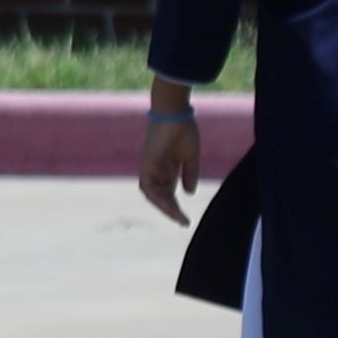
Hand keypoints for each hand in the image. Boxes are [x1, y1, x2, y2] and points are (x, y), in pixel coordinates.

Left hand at [139, 102, 201, 223]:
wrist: (175, 114)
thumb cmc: (184, 131)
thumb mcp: (191, 157)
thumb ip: (190, 175)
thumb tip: (188, 193)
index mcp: (167, 168)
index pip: (168, 193)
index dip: (176, 207)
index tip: (186, 220)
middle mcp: (157, 170)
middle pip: (160, 196)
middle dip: (170, 210)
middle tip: (183, 222)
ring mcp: (150, 167)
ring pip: (152, 194)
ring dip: (163, 207)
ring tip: (177, 217)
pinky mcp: (146, 163)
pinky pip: (149, 185)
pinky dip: (157, 197)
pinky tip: (169, 205)